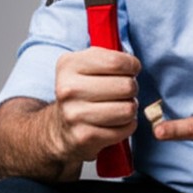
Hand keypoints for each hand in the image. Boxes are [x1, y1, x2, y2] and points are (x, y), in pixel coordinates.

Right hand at [49, 46, 140, 161]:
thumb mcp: (86, 64)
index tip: (131, 70)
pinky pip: (125, 129)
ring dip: (130, 108)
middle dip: (131, 89)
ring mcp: (75, 114)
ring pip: (128, 109)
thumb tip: (133, 59)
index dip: (132, 66)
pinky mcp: (85, 137)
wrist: (60, 129)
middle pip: (126, 86)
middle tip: (123, 92)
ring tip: (119, 107)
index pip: (117, 62)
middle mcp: (68, 89)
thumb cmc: (82, 91)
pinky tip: (115, 123)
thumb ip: (109, 55)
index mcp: (69, 65)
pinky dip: (126, 126)